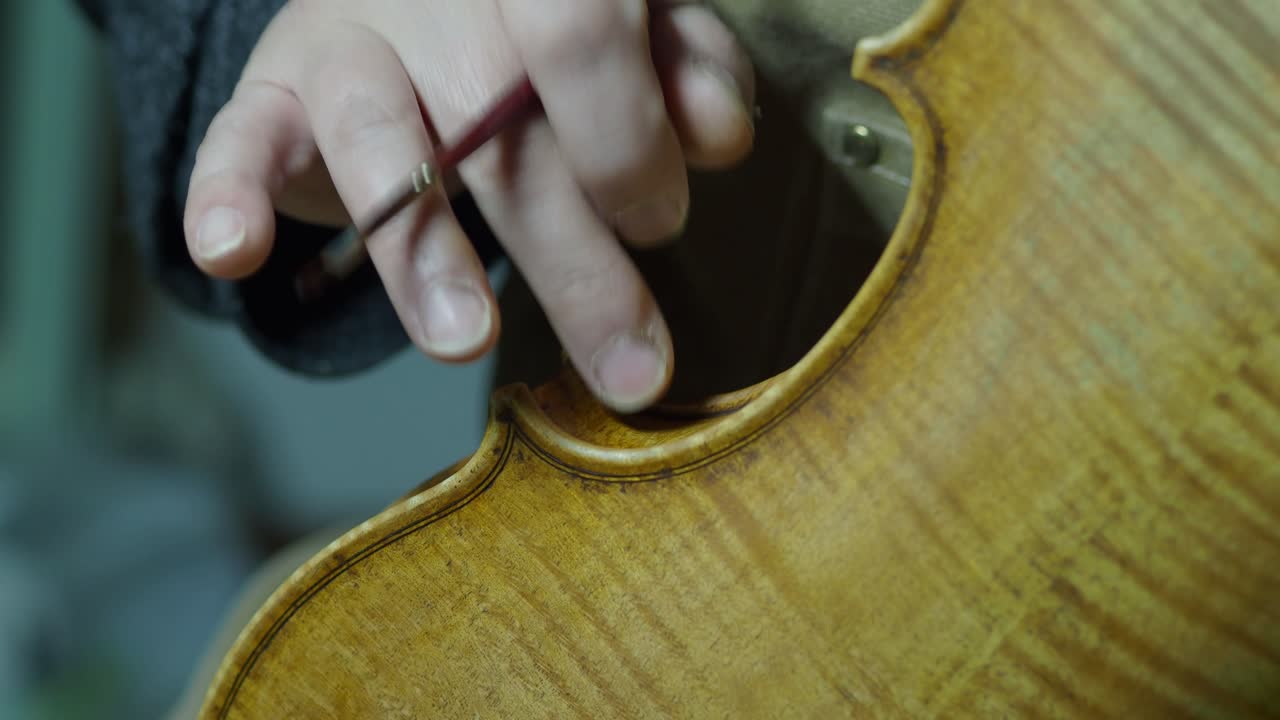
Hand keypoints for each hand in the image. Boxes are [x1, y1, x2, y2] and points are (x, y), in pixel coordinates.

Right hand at [183, 0, 755, 411]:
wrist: (419, 2)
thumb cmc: (545, 38)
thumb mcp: (638, 38)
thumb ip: (685, 74)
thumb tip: (719, 138)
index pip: (581, 36)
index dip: (625, 140)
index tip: (657, 226)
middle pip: (500, 126)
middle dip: (573, 260)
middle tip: (629, 366)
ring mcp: (351, 29)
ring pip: (378, 135)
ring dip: (425, 253)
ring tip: (468, 341)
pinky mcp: (275, 82)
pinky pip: (241, 133)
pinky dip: (227, 192)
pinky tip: (232, 253)